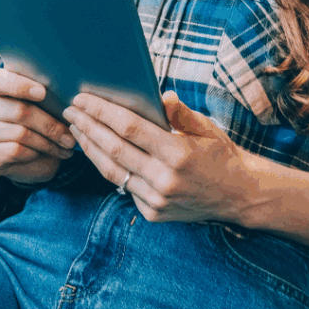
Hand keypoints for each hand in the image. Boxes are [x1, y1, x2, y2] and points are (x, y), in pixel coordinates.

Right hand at [0, 68, 77, 184]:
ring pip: (20, 134)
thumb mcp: (42, 102)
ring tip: (66, 146)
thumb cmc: (38, 118)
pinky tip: (47, 154)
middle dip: (49, 124)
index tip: (43, 93)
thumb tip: (68, 95)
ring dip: (48, 142)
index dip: (19, 85)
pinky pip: (15, 151)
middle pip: (19, 111)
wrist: (28, 153)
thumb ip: (46, 93)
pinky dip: (36, 153)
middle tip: (69, 135)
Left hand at [63, 91, 272, 223]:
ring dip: (90, 148)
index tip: (83, 98)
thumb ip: (180, 113)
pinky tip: (96, 151)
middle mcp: (165, 179)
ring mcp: (157, 200)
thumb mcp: (206, 127)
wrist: (238, 195)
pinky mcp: (153, 213)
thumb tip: (161, 95)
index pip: (129, 128)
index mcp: (178, 153)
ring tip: (76, 129)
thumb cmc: (220, 154)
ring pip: (112, 171)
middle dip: (87, 127)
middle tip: (70, 111)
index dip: (101, 111)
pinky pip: (124, 187)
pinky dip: (107, 167)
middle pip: (113, 149)